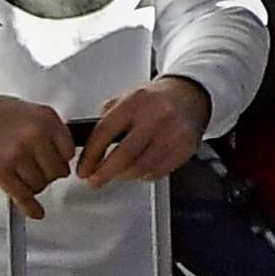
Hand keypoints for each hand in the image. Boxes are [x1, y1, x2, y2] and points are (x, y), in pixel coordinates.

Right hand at [0, 93, 75, 215]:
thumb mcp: (27, 111)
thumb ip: (46, 130)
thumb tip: (62, 151)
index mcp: (45, 119)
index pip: (68, 152)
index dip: (61, 160)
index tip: (56, 164)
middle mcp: (35, 136)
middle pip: (56, 171)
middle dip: (47, 175)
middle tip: (37, 173)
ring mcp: (17, 155)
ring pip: (40, 185)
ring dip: (32, 186)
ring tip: (22, 179)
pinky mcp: (0, 172)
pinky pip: (23, 196)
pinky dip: (30, 207)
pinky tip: (35, 211)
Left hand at [73, 77, 212, 186]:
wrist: (191, 95)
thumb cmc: (155, 100)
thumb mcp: (126, 99)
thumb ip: (107, 119)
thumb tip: (88, 148)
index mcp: (135, 102)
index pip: (105, 132)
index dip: (90, 156)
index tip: (83, 169)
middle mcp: (156, 117)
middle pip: (124, 155)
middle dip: (104, 173)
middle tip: (94, 180)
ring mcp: (173, 133)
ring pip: (141, 167)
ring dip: (124, 175)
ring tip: (118, 172)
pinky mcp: (186, 147)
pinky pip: (158, 171)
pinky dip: (144, 174)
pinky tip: (140, 167)